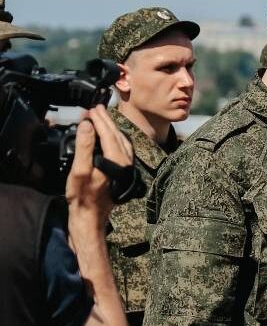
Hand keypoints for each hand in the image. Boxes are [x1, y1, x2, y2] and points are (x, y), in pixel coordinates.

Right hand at [67, 106, 133, 230]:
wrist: (91, 217)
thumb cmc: (83, 196)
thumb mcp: (80, 169)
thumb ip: (85, 146)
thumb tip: (88, 124)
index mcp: (117, 161)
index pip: (108, 133)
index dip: (99, 119)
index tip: (91, 108)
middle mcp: (126, 163)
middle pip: (116, 135)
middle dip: (106, 120)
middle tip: (96, 108)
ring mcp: (127, 168)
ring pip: (122, 142)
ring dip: (112, 128)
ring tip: (102, 118)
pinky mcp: (124, 173)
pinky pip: (123, 149)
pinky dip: (116, 139)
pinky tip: (111, 137)